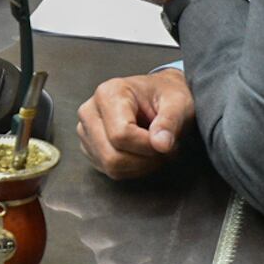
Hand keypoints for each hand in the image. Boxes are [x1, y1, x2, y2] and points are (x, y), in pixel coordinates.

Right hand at [77, 68, 193, 179]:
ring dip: (141, 166)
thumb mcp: (178, 103)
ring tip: (155, 150)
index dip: (147, 146)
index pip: (121, 134)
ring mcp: (86, 130)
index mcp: (109, 93)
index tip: (167, 142)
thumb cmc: (167, 96)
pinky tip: (143, 153)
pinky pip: (110, 170)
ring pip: (111, 166)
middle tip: (164, 148)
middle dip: (145, 159)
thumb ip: (170, 122)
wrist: (159, 96)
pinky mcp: (89, 147)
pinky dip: (132, 169)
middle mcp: (90, 111)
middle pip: (112, 156)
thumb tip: (161, 144)